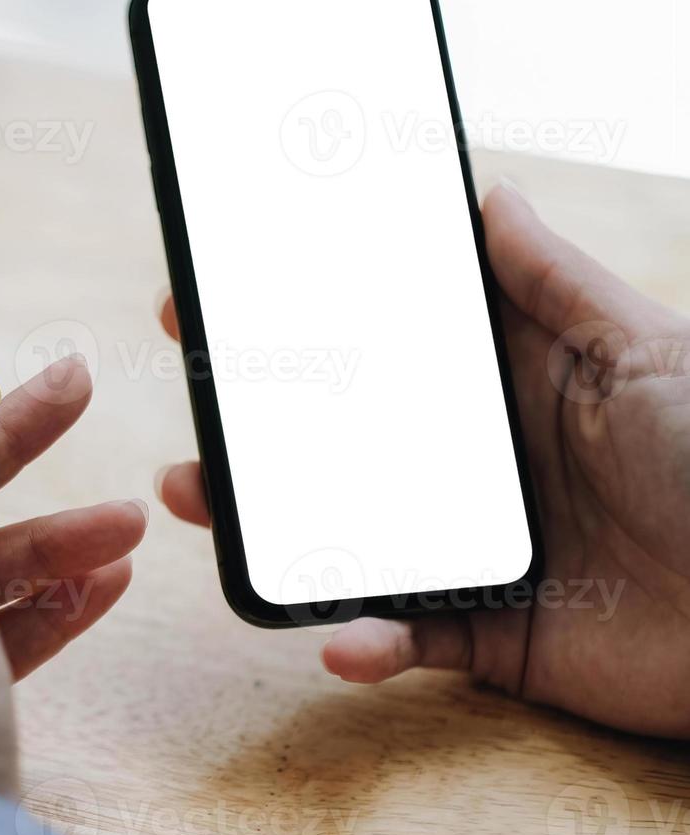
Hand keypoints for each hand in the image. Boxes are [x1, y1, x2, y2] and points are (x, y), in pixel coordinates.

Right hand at [157, 183, 689, 737]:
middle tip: (191, 389)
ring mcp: (472, 548)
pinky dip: (364, 642)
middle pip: (342, 438)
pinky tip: (339, 639)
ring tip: (200, 497)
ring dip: (265, 524)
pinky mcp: (486, 634)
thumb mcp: (644, 352)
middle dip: (257, 418)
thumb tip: (489, 192)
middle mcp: (475, 466)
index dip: (307, 319)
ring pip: (342, 533)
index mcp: (507, 389)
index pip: (385, 347)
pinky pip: (404, 637)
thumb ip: (557, 283)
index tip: (227, 292)